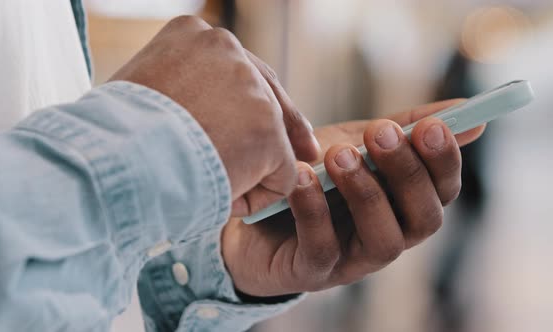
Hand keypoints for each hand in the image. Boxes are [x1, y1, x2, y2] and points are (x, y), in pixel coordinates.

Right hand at [110, 16, 318, 215]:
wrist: (111, 160)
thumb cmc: (110, 138)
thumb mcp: (141, 94)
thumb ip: (178, 93)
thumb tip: (197, 117)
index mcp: (193, 35)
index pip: (237, 68)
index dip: (254, 99)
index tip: (268, 118)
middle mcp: (226, 48)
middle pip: (268, 92)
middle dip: (286, 125)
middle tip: (306, 148)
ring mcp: (250, 88)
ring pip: (271, 138)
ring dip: (252, 168)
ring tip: (213, 188)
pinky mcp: (267, 131)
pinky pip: (280, 175)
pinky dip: (257, 195)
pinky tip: (224, 201)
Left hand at [222, 100, 485, 295]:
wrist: (251, 209)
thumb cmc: (311, 175)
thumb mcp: (353, 142)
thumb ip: (402, 128)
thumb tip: (466, 111)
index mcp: (402, 206)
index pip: (442, 190)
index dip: (445, 161)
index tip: (433, 126)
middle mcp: (387, 236)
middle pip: (424, 219)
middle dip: (407, 174)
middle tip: (381, 133)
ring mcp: (351, 260)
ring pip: (383, 240)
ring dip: (367, 193)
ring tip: (340, 155)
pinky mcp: (311, 271)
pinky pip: (322, 247)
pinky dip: (314, 210)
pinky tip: (301, 177)